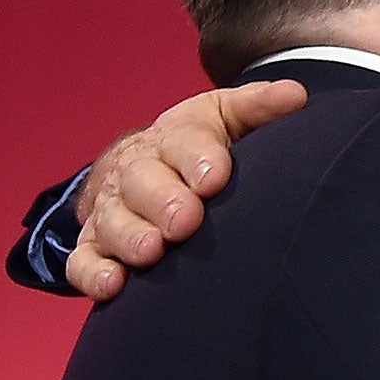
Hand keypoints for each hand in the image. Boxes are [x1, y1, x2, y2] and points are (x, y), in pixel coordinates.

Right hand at [66, 79, 307, 298]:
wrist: (149, 165)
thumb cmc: (200, 145)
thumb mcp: (226, 117)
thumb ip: (259, 108)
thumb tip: (294, 95)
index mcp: (173, 138)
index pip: (183, 141)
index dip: (197, 158)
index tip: (215, 177)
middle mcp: (138, 172)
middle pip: (141, 181)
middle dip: (162, 201)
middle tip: (184, 220)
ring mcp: (113, 210)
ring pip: (113, 221)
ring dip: (129, 237)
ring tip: (151, 252)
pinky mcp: (97, 245)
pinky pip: (85, 261)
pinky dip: (94, 273)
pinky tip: (113, 285)